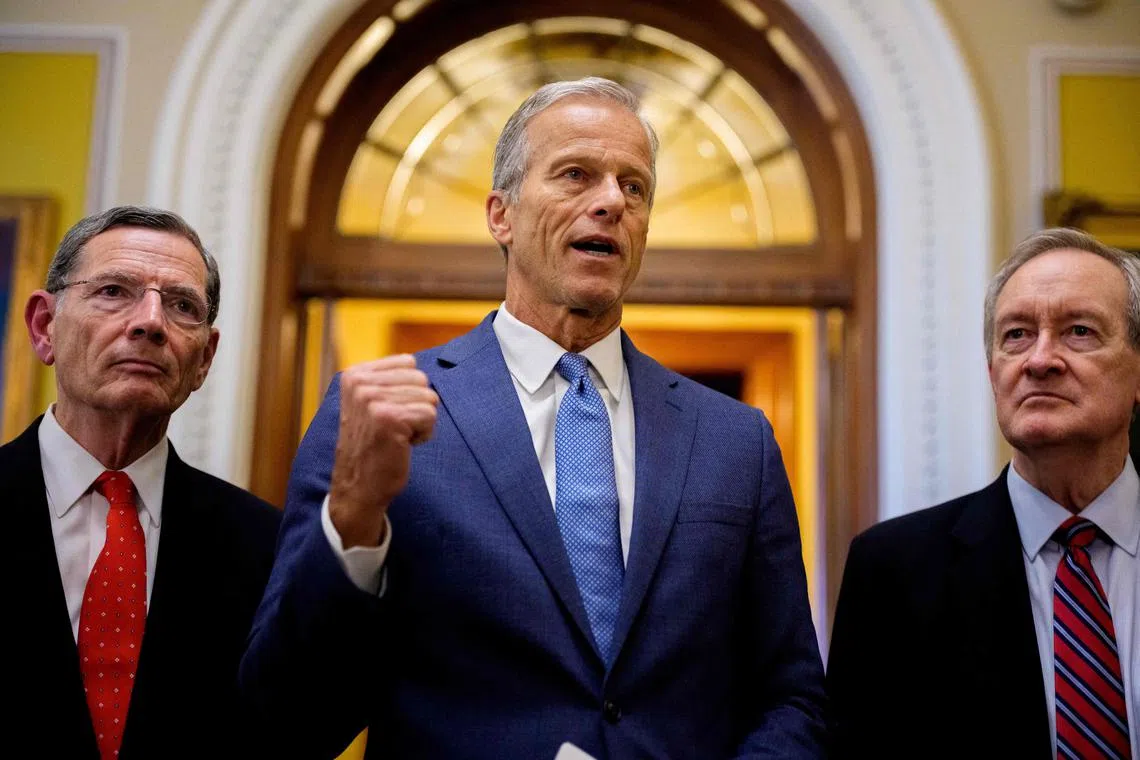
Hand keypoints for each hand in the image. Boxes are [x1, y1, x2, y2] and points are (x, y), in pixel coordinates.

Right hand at [328, 354, 437, 547]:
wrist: (357, 487)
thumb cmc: (372, 445)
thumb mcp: (369, 403)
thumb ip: (386, 380)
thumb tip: (415, 361)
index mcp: (355, 374)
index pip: (408, 362)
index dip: (409, 390)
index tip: (389, 413)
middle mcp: (360, 383)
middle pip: (421, 379)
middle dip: (417, 405)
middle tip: (395, 428)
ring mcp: (372, 399)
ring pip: (429, 397)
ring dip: (421, 421)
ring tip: (398, 436)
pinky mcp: (389, 418)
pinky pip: (430, 415)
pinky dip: (424, 434)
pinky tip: (403, 445)